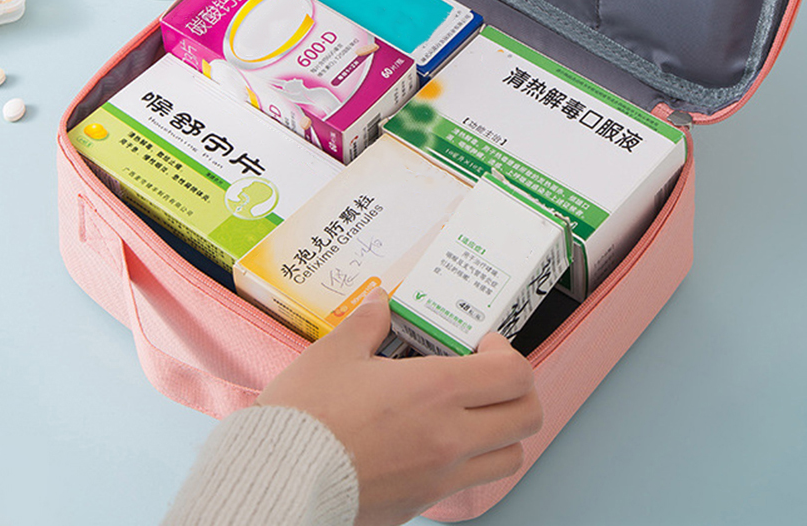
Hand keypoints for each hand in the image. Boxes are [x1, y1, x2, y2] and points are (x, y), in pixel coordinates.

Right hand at [256, 288, 543, 525]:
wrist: (278, 481)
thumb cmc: (305, 416)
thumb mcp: (335, 353)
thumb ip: (367, 321)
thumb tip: (380, 301)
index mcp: (436, 391)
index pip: (514, 373)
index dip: (507, 351)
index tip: (483, 343)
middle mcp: (450, 436)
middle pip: (528, 416)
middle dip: (519, 390)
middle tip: (490, 375)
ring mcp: (440, 476)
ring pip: (510, 456)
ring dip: (502, 429)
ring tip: (472, 410)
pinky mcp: (422, 504)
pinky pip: (472, 482)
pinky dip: (472, 460)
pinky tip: (439, 441)